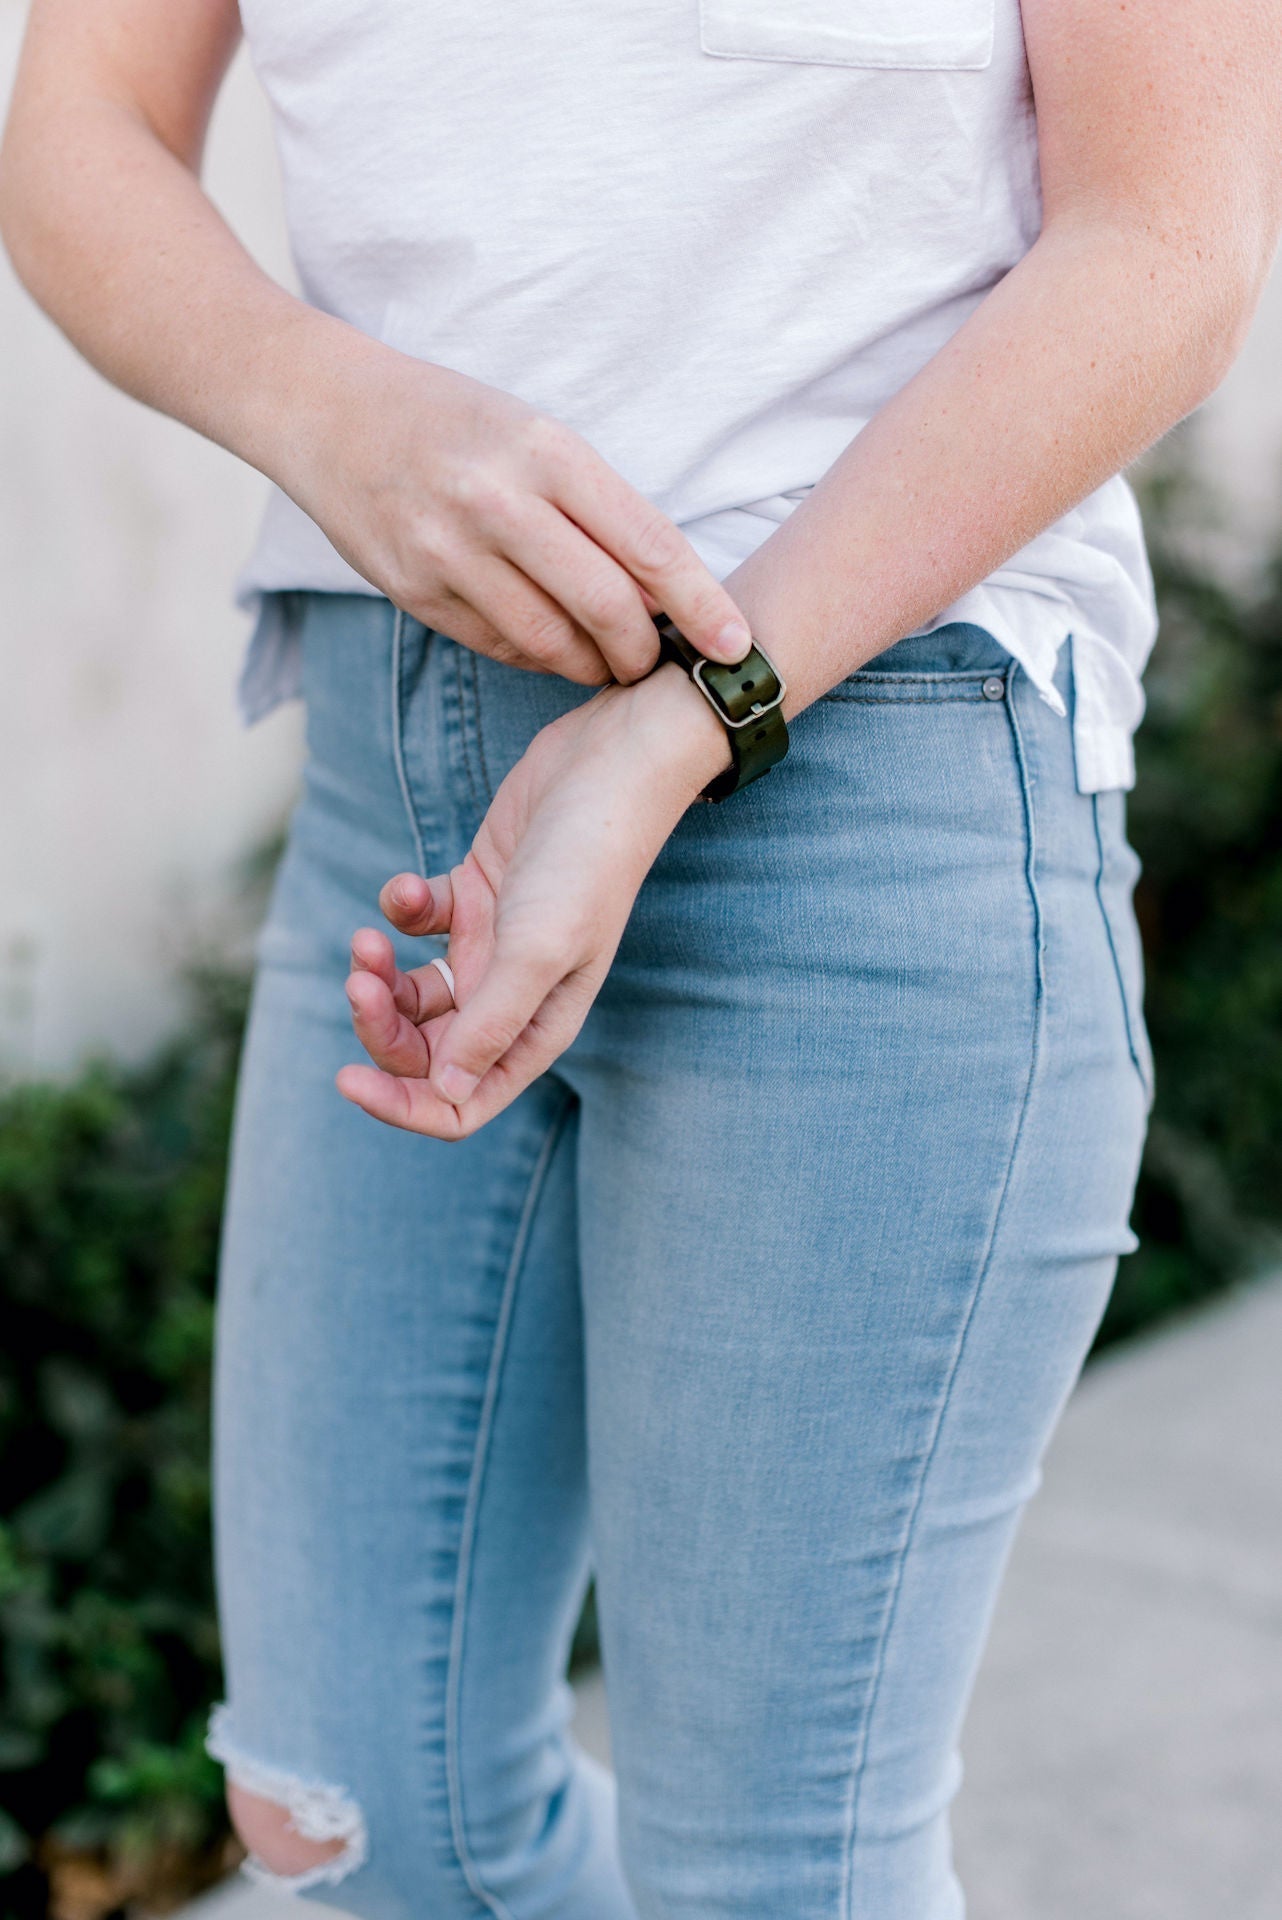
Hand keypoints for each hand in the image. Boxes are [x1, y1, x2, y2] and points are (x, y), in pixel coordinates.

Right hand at [282, 337, 751, 685]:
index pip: (647, 544)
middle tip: (656, 661)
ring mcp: (450, 551)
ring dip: (591, 663)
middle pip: (606, 607)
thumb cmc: (455, 424)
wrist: (328, 412)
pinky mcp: (415, 591)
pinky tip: (546, 641)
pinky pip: (498, 645)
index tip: (736, 644)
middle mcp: (498, 501)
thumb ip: (597, 509)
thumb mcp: (534, 435)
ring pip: (551, 642)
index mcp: (546, 451)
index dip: (700, 605)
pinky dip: (535, 655)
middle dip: (644, 651)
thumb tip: (664, 595)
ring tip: (605, 659)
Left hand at [336, 664, 729, 1137]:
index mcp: (536, 1028)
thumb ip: (490, 1026)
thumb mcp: (538, 950)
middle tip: (359, 980)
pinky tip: (410, 886)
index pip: (461, 1102)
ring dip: (379, 972)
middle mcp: (512, 996)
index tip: (348, 1078)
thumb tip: (446, 1095)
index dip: (403, 1104)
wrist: (608, 764)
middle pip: (425, 1050)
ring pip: (413, 991)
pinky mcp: (473, 894)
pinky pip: (417, 923)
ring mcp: (491, 945)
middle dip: (381, 1025)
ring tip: (366, 939)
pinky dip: (400, 910)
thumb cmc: (585, 861)